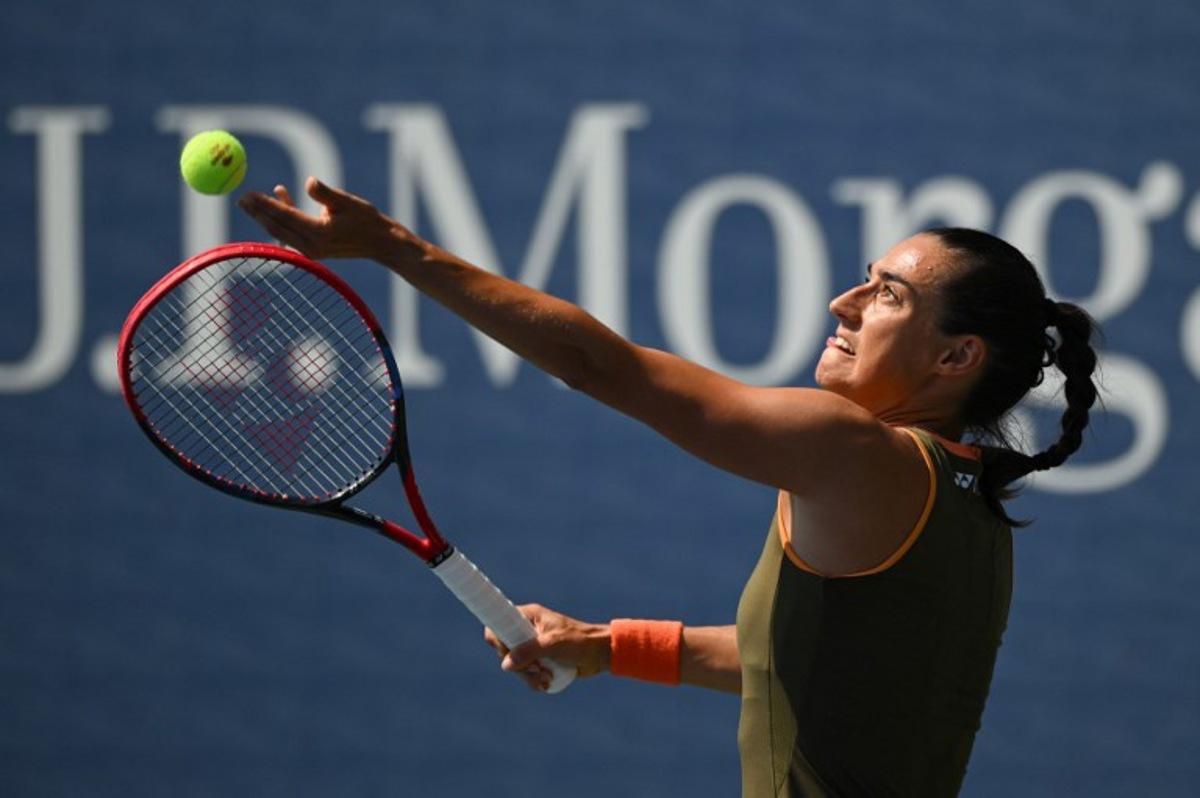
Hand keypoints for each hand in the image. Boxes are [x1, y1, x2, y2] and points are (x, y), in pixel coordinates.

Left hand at [237, 177, 419, 262]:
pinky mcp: (314, 250)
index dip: (264, 205)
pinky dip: (282, 218)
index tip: (248, 194)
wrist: (381, 244)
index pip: (284, 216)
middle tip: (240, 198)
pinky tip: (280, 195)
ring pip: (281, 231)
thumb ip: (325, 193)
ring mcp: (311, 251)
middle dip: (258, 213)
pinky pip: (291, 233)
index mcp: (319, 233)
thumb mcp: (348, 202)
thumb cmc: (367, 220)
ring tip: (250, 201)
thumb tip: (308, 181)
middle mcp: (311, 246)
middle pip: (276, 227)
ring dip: (266, 216)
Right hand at [484, 604, 610, 691]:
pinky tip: (547, 682)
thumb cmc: (580, 641)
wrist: (601, 654)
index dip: (498, 639)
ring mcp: (533, 646)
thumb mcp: (553, 644)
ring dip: (528, 677)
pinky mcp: (539, 660)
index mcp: (529, 617)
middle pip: (505, 650)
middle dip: (519, 665)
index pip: (499, 623)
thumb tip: (506, 665)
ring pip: (515, 666)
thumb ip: (529, 651)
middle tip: (536, 669)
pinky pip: (526, 674)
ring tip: (546, 678)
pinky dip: (534, 681)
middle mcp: (527, 630)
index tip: (509, 653)